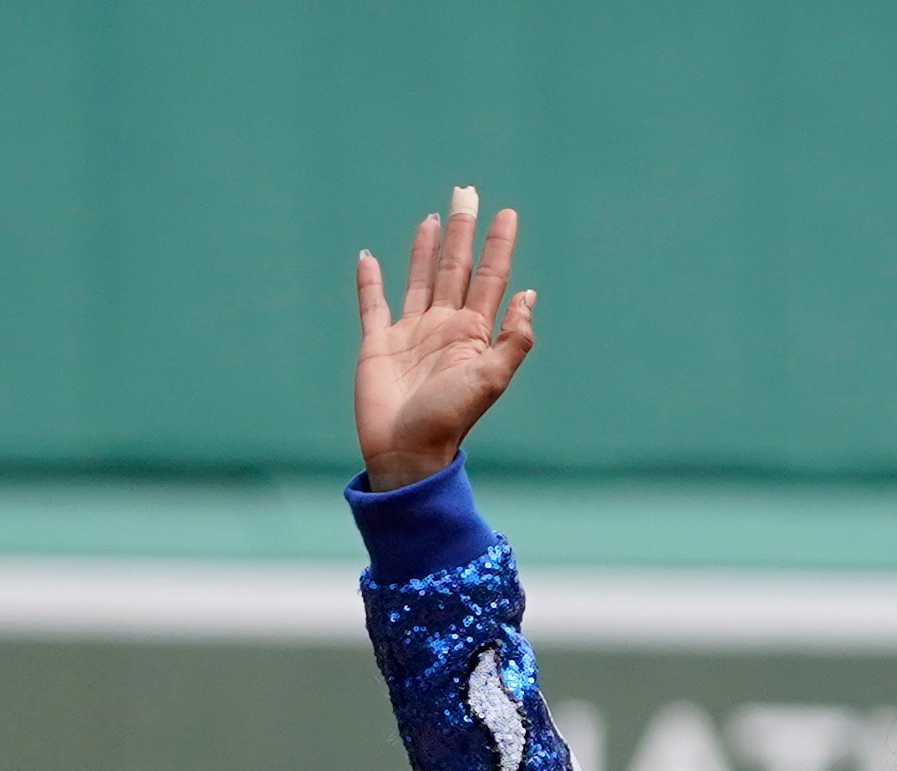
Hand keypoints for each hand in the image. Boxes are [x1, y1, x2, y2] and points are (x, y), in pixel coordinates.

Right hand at [354, 186, 536, 489]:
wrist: (406, 452)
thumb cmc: (449, 420)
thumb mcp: (490, 381)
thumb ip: (513, 341)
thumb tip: (528, 295)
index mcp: (473, 334)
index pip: (490, 279)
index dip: (498, 246)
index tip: (506, 213)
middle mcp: (444, 327)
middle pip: (455, 268)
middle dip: (463, 231)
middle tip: (467, 192)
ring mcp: (410, 333)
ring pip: (419, 279)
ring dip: (425, 248)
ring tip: (433, 217)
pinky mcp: (377, 343)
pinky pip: (372, 304)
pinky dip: (369, 280)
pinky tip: (368, 257)